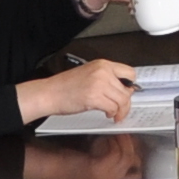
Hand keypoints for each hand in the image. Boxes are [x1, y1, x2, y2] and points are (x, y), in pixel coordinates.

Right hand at [20, 59, 138, 125]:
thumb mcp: (90, 74)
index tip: (126, 94)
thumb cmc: (66, 86)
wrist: (49, 93)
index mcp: (103, 64)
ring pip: (122, 100)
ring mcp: (99, 84)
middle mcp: (103, 71)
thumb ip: (107, 78)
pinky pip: (113, 108)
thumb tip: (124, 90)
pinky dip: (112, 113)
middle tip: (121, 110)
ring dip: (120, 110)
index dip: (129, 86)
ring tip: (113, 114)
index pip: (129, 73)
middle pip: (127, 90)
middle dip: (125, 103)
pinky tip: (106, 114)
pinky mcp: (94, 97)